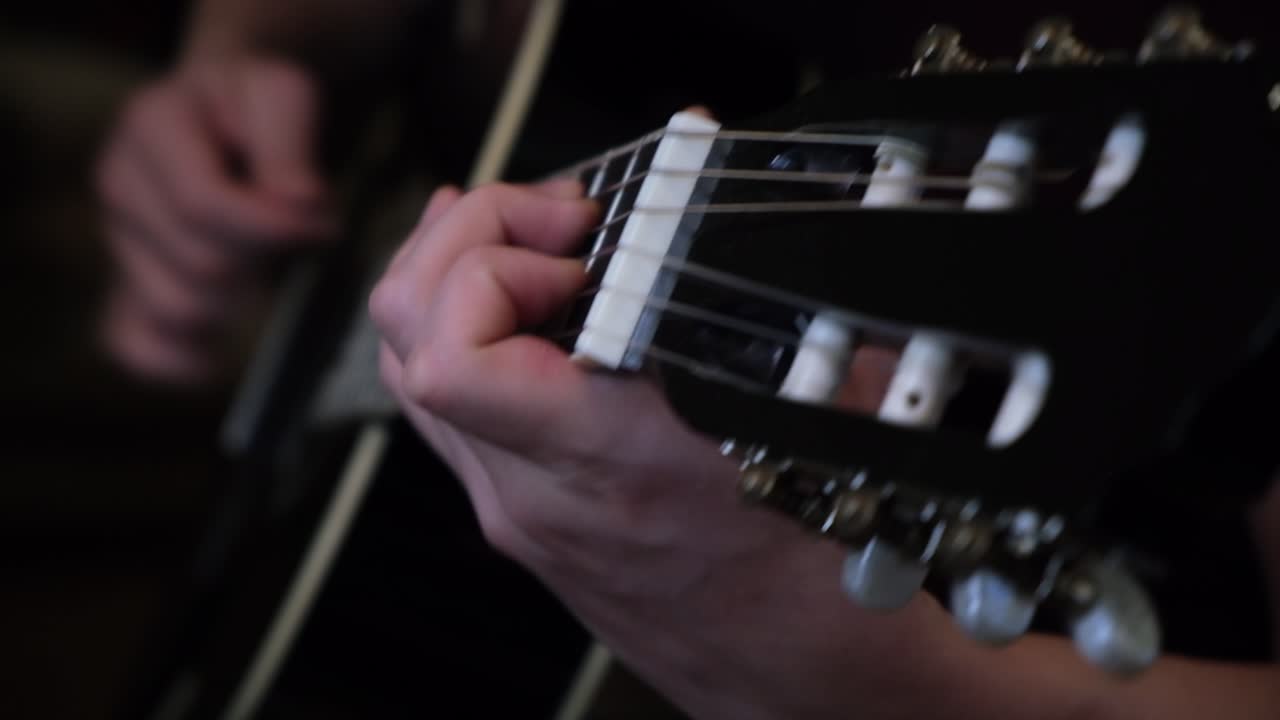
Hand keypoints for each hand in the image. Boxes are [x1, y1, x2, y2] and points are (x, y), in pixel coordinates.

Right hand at [96, 56, 335, 383]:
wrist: (226, 108)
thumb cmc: (258, 104)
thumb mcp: (283, 95)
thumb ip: (289, 146)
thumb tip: (297, 204)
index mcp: (152, 130)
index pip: (204, 206)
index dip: (274, 228)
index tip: (323, 225)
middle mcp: (121, 186)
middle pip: (197, 262)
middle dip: (263, 262)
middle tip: (298, 244)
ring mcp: (120, 240)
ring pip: (175, 307)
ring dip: (236, 304)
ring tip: (264, 271)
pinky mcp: (126, 284)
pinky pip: (133, 344)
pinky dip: (176, 359)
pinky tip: (213, 357)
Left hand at [368, 179, 976, 717]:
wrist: (796, 670)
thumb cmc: (815, 566)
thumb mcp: (806, 410)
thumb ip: (747, 301)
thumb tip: (711, 200)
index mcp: (605, 459)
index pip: (454, 358)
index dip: (492, 264)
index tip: (574, 244)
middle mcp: (533, 490)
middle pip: (405, 334)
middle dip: (462, 237)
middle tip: (546, 219)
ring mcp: (515, 507)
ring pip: (406, 364)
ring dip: (449, 275)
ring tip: (520, 237)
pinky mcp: (520, 515)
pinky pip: (445, 407)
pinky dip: (457, 332)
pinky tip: (506, 300)